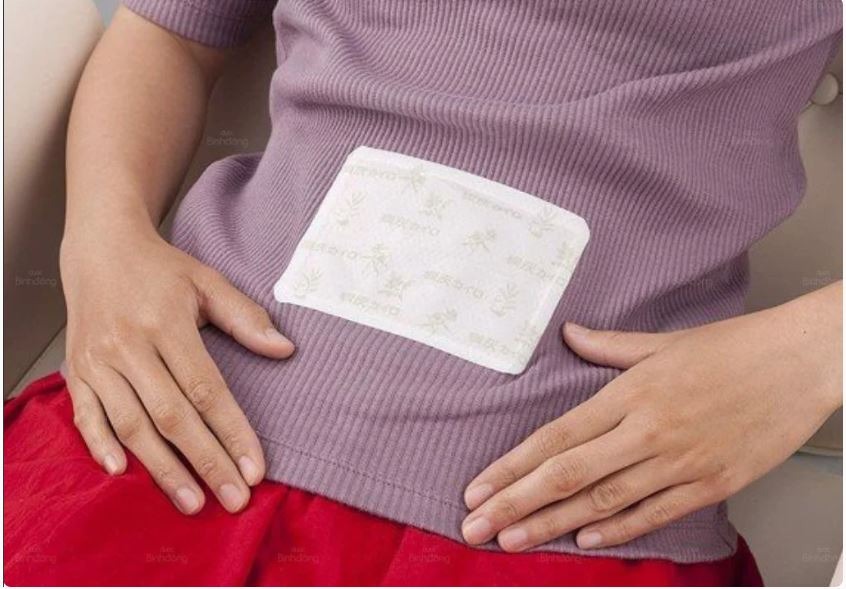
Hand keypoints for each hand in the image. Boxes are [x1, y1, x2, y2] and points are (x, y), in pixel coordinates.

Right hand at [60, 224, 293, 514]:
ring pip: (131, 424)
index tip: (255, 468)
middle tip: (234, 498)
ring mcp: (98, 361)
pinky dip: (100, 445)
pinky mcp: (76, 370)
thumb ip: (246, 317)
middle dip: (206, 461)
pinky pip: (86, 415)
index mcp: (166, 324)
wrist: (100, 248)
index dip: (232, 431)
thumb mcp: (207, 282)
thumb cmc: (160, 269)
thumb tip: (285, 349)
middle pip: (172, 416)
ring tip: (193, 501)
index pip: (206, 389)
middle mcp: (128, 345)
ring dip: (162, 467)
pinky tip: (123, 473)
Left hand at [462, 283, 840, 551]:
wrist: (803, 362)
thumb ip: (608, 346)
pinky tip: (584, 543)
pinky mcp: (712, 483)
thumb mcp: (663, 341)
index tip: (478, 488)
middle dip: (515, 505)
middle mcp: (647, 431)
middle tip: (475, 527)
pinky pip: (654, 513)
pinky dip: (617, 531)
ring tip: (513, 542)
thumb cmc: (734, 348)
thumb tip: (569, 335)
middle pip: (567, 475)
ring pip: (603, 502)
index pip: (555, 437)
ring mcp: (680, 462)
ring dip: (552, 525)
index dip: (512, 467)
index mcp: (630, 393)